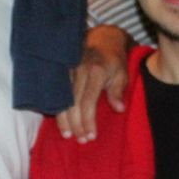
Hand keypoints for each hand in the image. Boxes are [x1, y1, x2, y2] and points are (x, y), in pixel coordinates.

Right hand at [54, 26, 129, 142]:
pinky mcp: (61, 71)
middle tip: (80, 140)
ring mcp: (68, 70)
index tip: (91, 136)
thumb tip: (119, 109)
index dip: (88, 121)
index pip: (88, 102)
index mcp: (96, 72)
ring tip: (68, 134)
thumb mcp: (121, 74)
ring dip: (64, 119)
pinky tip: (59, 120)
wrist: (102, 38)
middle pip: (73, 103)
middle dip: (76, 124)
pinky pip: (57, 92)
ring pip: (62, 99)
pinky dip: (58, 108)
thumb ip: (118, 91)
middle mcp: (80, 70)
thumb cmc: (114, 60)